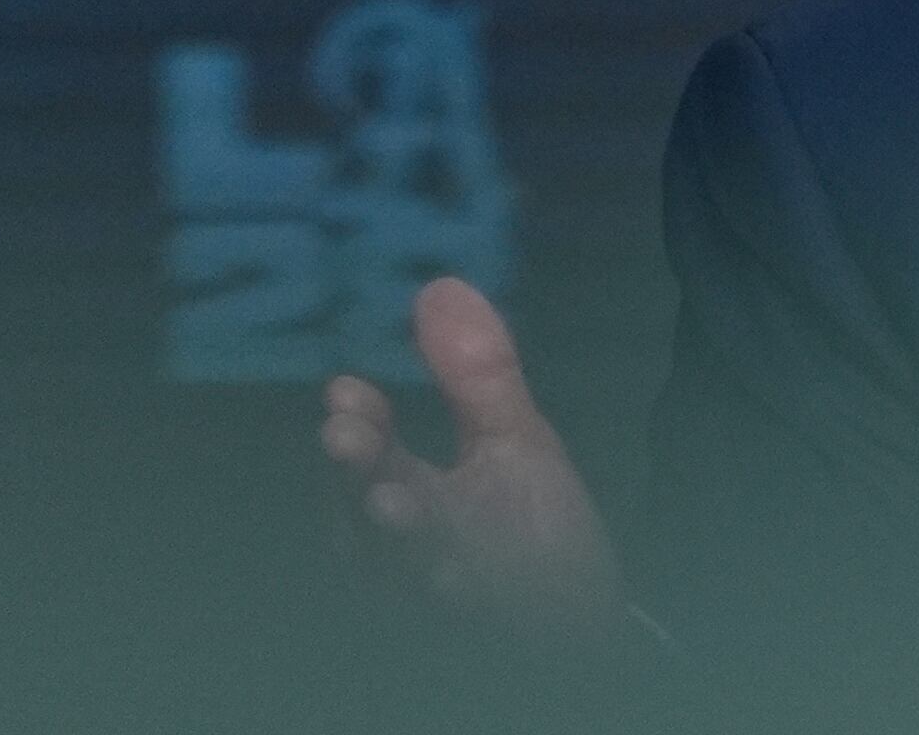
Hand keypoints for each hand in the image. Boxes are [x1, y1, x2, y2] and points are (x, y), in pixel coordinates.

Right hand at [320, 277, 626, 639]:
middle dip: (360, 477)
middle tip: (348, 438)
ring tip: (400, 501)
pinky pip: (462, 619)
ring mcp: (436, 596)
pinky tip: (460, 574)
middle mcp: (404, 551)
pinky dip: (458, 596)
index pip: (369, 457)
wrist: (573, 629)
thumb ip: (473, 373)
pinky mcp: (475, 634)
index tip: (346, 391)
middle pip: (366, 513)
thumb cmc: (526, 531)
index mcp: (409, 494)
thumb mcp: (510, 441)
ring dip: (399, 537)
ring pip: (404, 569)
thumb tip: (440, 283)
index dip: (358, 428)